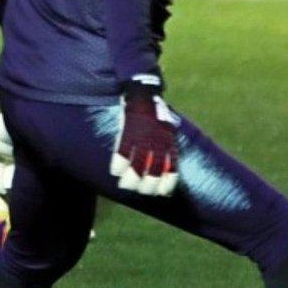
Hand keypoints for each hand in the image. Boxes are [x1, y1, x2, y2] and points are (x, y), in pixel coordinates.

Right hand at [109, 82, 178, 196]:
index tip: (161, 193)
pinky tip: (115, 171)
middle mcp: (158, 144)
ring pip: (137, 168)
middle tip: (140, 190)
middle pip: (154, 174)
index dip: (166, 185)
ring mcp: (143, 139)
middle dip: (147, 187)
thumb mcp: (168, 132)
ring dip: (130, 181)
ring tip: (125, 185)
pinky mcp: (128, 134)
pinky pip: (121, 154)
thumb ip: (167, 149)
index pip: (172, 171)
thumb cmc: (156, 116)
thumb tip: (166, 167)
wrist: (144, 95)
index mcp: (170, 144)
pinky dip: (117, 166)